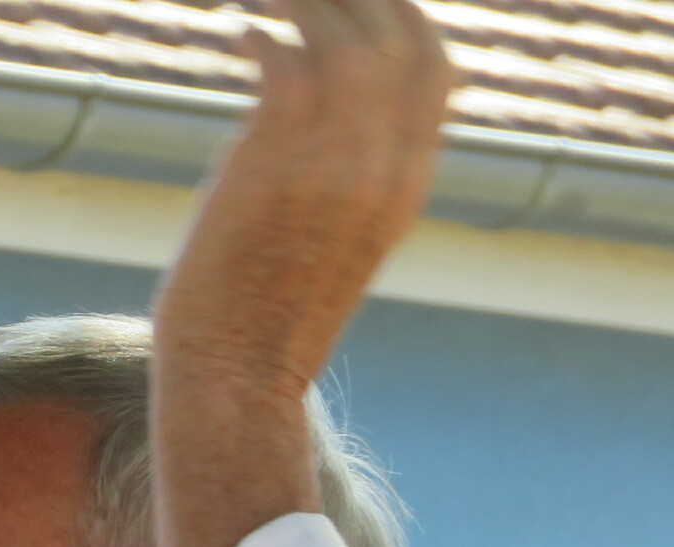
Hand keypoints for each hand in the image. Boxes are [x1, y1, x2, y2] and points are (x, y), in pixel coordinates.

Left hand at [163, 0, 452, 395]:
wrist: (237, 380)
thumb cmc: (261, 321)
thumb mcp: (329, 246)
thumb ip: (341, 181)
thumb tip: (302, 121)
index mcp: (406, 187)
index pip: (435, 69)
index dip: (404, 17)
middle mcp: (384, 168)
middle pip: (401, 37)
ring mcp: (335, 165)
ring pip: (346, 37)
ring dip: (306, 3)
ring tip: (265, 0)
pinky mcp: (277, 167)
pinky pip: (286, 62)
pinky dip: (263, 35)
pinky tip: (239, 35)